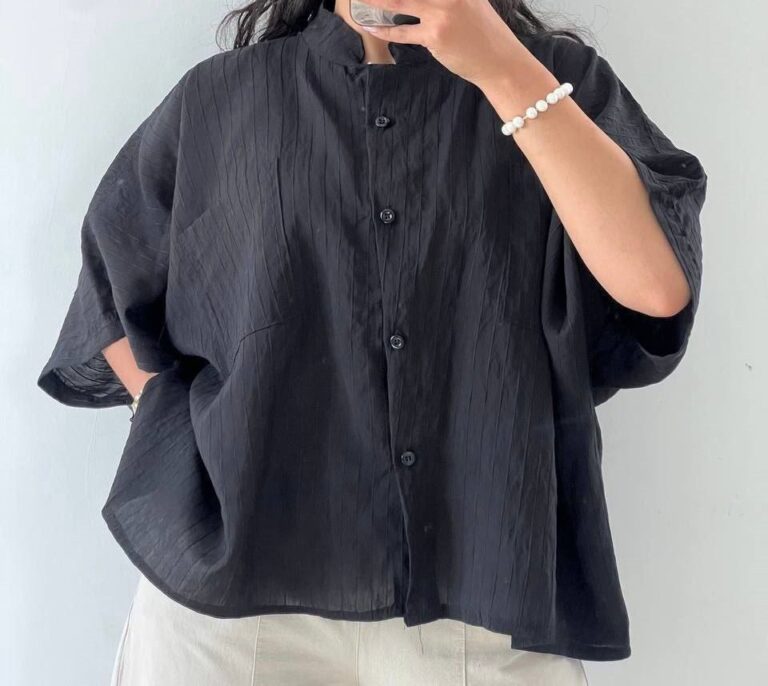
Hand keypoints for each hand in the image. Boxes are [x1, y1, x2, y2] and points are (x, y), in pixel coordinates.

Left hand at [356, 0, 527, 87]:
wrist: (500, 62)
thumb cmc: (486, 37)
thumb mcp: (472, 4)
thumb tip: (423, 4)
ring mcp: (441, 13)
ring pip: (399, 2)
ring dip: (377, 0)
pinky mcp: (435, 36)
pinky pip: (403, 31)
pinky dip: (384, 29)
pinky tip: (370, 25)